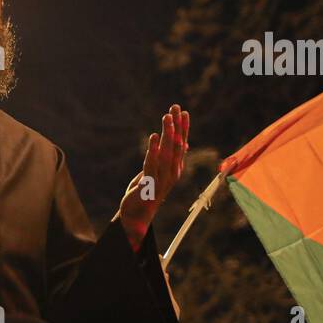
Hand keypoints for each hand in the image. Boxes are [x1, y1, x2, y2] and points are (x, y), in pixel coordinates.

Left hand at [116, 104, 189, 248]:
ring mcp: (162, 180)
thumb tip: (184, 144)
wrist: (137, 215)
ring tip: (166, 117)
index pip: (181, 145)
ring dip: (167, 134)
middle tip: (175, 107)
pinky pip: (152, 165)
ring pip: (166, 153)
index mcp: (175, 169)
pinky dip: (153, 150)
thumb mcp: (161, 172)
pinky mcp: (149, 185)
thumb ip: (171, 158)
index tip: (183, 111)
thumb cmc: (149, 191)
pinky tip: (154, 137)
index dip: (183, 128)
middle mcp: (172, 173)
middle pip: (176, 146)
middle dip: (176, 126)